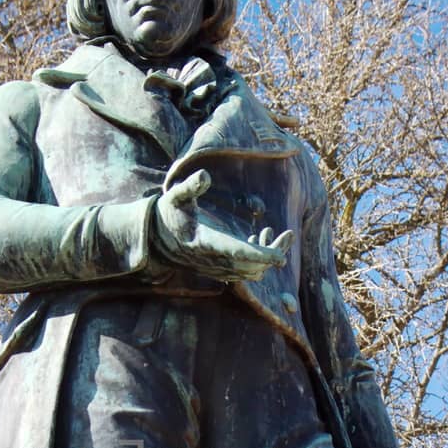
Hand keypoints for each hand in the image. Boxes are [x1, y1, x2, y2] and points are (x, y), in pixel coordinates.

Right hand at [153, 169, 292, 281]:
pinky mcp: (220, 270)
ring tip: (273, 232)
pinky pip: (246, 272)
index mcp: (207, 241)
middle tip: (290, 234)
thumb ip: (190, 187)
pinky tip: (260, 238)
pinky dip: (258, 260)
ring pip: (252, 271)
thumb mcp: (175, 196)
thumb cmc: (169, 214)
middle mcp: (214, 259)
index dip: (260, 256)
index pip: (238, 252)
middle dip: (274, 253)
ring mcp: (218, 267)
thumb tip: (205, 176)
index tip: (281, 258)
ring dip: (268, 257)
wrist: (157, 239)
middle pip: (252, 265)